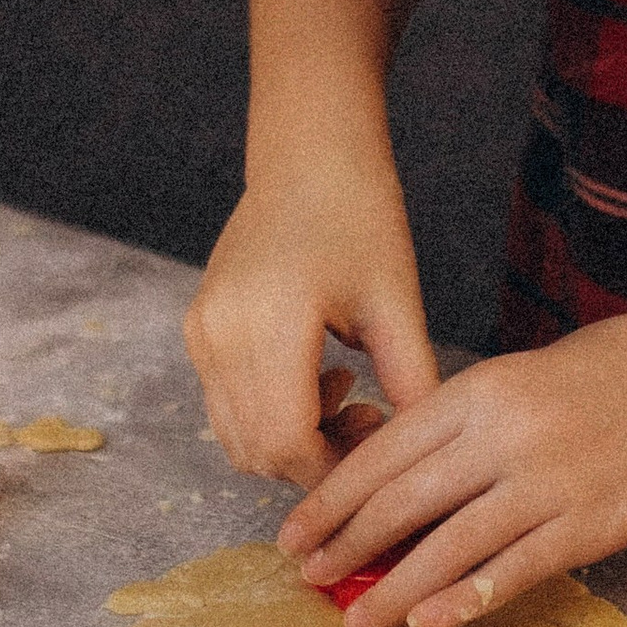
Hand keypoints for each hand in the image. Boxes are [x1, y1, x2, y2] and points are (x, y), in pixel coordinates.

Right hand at [183, 152, 438, 488]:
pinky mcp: (198, 329)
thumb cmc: (360, 216)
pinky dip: (270, 416)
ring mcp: (201, 334)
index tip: (379, 450)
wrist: (308, 157)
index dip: (334, 469)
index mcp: (268, 323)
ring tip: (348, 395)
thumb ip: (412, 381)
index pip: (286, 443)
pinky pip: (227, 405)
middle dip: (317, 461)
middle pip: (258, 451)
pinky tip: (316, 377)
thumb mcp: (396, 302)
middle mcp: (219, 334)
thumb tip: (428, 454)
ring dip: (293, 442)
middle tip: (371, 423)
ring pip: (237, 437)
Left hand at [275, 309, 626, 626]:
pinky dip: (467, 600)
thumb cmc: (606, 371)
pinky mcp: (590, 525)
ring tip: (357, 626)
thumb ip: (460, 423)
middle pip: (404, 502)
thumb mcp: (518, 375)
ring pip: (451, 546)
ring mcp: (549, 483)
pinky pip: (515, 570)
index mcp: (479, 392)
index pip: (383, 454)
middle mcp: (506, 436)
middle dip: (347, 547)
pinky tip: (429, 624)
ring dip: (395, 592)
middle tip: (308, 580)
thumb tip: (393, 483)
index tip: (296, 533)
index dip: (332, 500)